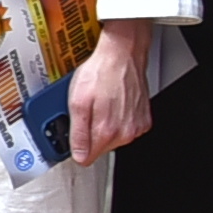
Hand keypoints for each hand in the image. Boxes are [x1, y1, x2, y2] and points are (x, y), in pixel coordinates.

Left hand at [65, 18, 157, 159]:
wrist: (123, 54)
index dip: (74, 147)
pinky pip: (124, 128)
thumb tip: (78, 155)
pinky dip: (116, 119)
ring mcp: (136, 126)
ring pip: (112, 138)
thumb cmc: (101, 72)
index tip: (70, 136)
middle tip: (83, 112)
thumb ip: (78, 133)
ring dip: (102, 125)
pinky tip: (109, 103)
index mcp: (107, 131)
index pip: (86, 158)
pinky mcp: (143, 119)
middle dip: (88, 133)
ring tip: (97, 104)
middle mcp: (125, 133)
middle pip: (99, 147)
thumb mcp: (77, 101)